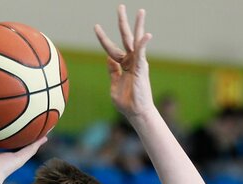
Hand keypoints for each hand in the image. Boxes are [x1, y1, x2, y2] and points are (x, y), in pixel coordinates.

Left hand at [94, 5, 153, 120]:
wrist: (135, 113)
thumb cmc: (126, 102)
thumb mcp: (114, 84)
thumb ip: (112, 71)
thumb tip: (108, 57)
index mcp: (122, 65)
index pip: (111, 48)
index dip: (103, 37)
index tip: (96, 26)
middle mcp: (131, 61)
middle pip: (125, 37)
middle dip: (122, 22)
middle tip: (120, 7)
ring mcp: (137, 63)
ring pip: (137, 40)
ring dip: (139, 25)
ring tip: (141, 11)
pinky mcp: (142, 68)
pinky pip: (142, 53)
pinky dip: (144, 44)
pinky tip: (147, 34)